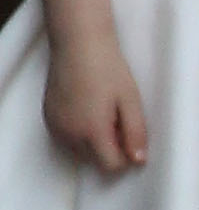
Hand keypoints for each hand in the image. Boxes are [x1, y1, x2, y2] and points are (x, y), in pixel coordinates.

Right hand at [44, 31, 146, 173]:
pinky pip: (66, 138)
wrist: (78, 43)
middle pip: (94, 160)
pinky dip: (78, 132)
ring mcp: (55, 127)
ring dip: (93, 141)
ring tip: (102, 111)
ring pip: (79, 151)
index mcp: (92, 132)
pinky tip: (87, 108)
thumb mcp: (130, 99)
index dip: (126, 156)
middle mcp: (69, 135)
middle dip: (110, 148)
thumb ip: (135, 133)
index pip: (110, 166)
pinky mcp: (48, 118)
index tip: (131, 135)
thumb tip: (139, 161)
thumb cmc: (109, 68)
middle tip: (118, 117)